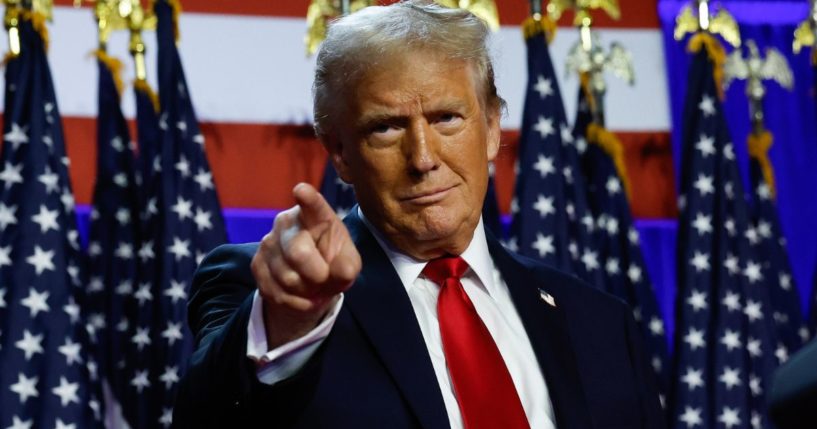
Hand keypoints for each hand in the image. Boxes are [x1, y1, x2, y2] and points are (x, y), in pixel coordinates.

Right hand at [251, 183, 360, 348]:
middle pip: (299, 254)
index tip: (302, 190)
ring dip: (306, 291)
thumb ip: (348, 266)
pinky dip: (295, 302)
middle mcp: (287, 222)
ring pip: (288, 279)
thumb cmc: (333, 263)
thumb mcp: (348, 264)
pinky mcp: (256, 264)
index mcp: (315, 215)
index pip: (312, 205)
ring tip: (312, 284)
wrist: (310, 281)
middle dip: (317, 275)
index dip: (307, 198)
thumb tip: (342, 271)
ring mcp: (268, 242)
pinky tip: (300, 294)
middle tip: (324, 278)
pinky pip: (277, 293)